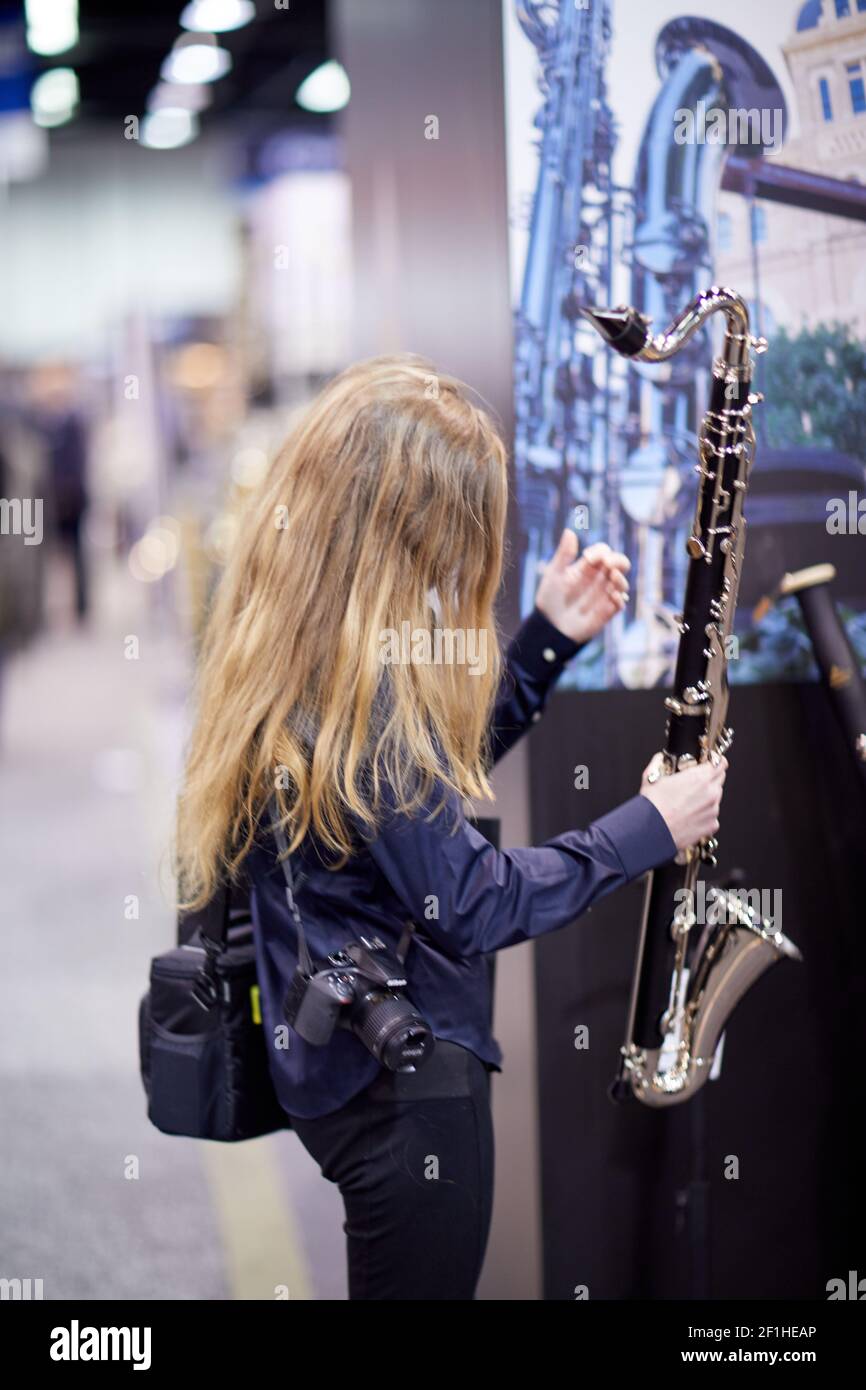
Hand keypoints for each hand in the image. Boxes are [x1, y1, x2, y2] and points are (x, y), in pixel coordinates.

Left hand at [535, 530, 629, 645]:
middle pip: (619, 564)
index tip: (588, 557)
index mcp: (588, 567)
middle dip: (617, 560)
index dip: (600, 551)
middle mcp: (599, 578)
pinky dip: (619, 598)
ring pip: (622, 583)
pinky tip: (613, 595)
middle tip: (607, 563)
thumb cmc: (550, 598)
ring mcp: (604, 595)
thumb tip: (569, 531)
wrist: (549, 625)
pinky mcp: (606, 612)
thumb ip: (564, 554)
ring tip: (612, 576)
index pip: (603, 552)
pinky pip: (620, 604)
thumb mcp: (554, 574)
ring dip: (620, 578)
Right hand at [639, 754, 727, 852]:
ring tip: (687, 803)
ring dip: (706, 798)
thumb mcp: (652, 776)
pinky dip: (704, 815)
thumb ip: (659, 762)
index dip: (715, 761)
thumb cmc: (653, 807)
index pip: (720, 763)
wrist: (652, 832)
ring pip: (716, 799)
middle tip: (695, 783)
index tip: (711, 762)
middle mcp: (711, 793)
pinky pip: (712, 816)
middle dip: (710, 778)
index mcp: (700, 777)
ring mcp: (713, 810)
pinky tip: (689, 816)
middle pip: (720, 779)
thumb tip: (660, 758)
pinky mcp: (711, 826)